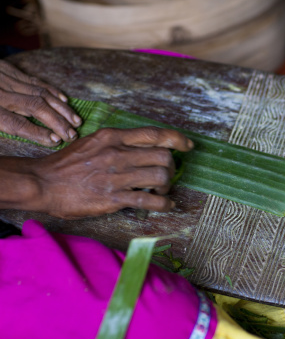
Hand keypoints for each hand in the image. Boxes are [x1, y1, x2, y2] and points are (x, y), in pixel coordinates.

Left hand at [0, 60, 81, 146]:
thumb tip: (15, 142)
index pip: (16, 123)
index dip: (38, 133)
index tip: (55, 141)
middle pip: (35, 107)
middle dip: (57, 122)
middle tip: (73, 136)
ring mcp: (4, 78)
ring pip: (40, 93)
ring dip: (61, 109)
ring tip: (76, 122)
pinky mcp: (7, 69)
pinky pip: (34, 81)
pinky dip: (52, 91)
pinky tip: (64, 101)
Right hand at [20, 127, 192, 218]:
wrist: (43, 183)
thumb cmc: (67, 164)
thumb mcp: (93, 141)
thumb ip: (118, 142)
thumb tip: (144, 147)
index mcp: (113, 137)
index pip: (154, 134)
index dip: (177, 139)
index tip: (187, 145)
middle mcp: (118, 153)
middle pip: (163, 156)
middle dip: (171, 167)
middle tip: (166, 175)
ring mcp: (117, 176)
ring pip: (160, 177)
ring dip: (167, 185)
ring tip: (162, 190)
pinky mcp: (113, 198)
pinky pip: (149, 201)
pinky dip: (164, 204)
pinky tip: (166, 205)